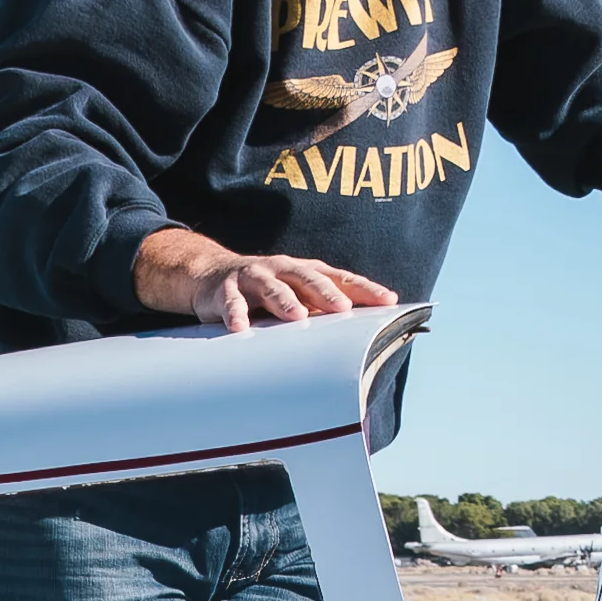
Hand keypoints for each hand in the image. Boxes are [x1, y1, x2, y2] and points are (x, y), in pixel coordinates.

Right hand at [135, 230, 400, 332]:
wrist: (213, 275)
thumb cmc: (268, 290)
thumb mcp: (298, 296)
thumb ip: (325, 309)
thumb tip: (367, 330)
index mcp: (306, 272)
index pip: (341, 279)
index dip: (365, 289)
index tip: (389, 301)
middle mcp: (283, 270)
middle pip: (308, 280)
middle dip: (327, 294)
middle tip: (343, 309)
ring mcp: (254, 277)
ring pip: (271, 288)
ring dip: (284, 301)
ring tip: (296, 317)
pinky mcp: (226, 290)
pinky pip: (231, 303)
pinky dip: (235, 313)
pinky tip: (240, 327)